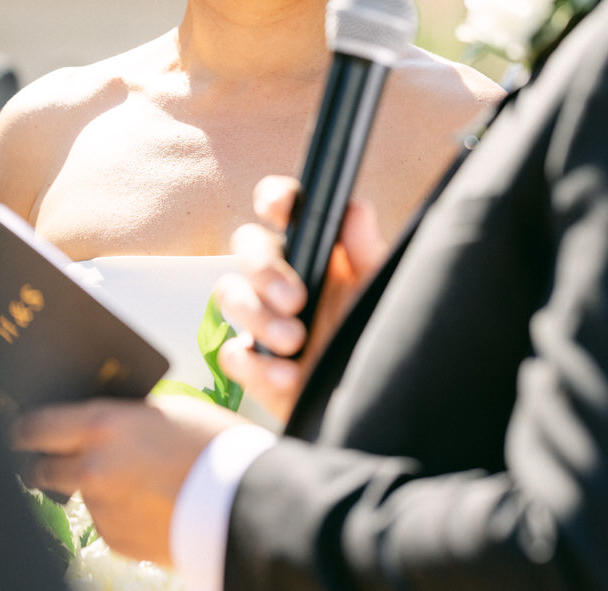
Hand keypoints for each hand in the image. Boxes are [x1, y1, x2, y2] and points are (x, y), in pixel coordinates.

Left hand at [11, 394, 245, 564]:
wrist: (246, 501)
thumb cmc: (214, 446)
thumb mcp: (164, 410)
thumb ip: (121, 417)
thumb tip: (96, 424)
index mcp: (100, 427)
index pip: (33, 428)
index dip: (22, 430)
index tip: (20, 431)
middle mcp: (91, 468)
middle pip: (40, 469)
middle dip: (44, 463)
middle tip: (57, 457)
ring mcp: (102, 508)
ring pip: (79, 495)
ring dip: (93, 488)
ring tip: (135, 480)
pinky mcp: (117, 540)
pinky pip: (105, 521)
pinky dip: (117, 513)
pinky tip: (148, 502)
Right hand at [214, 175, 386, 420]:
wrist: (373, 408)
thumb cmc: (376, 341)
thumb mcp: (378, 296)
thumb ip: (367, 253)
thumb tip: (354, 210)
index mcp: (315, 251)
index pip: (284, 209)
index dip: (274, 199)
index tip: (278, 209)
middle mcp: (283, 278)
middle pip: (247, 245)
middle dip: (262, 268)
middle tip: (295, 299)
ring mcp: (262, 319)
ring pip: (229, 293)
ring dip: (258, 316)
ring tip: (294, 341)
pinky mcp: (252, 362)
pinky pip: (231, 352)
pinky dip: (255, 366)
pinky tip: (287, 376)